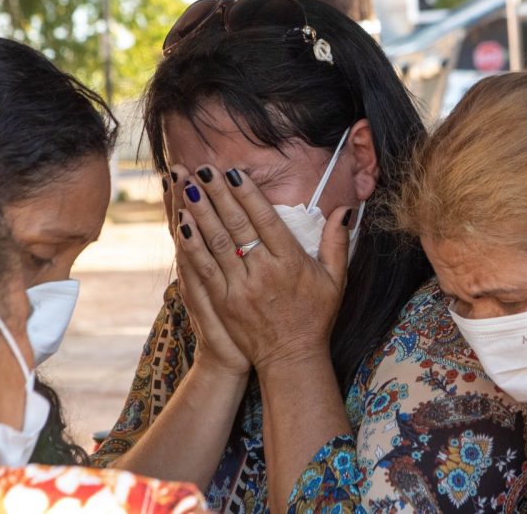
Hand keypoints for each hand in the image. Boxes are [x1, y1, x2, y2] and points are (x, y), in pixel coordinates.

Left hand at [175, 164, 351, 371]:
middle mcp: (264, 273)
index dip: (247, 194)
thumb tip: (344, 209)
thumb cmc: (315, 316)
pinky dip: (191, 245)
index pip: (265, 220)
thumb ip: (337, 242)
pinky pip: (203, 269)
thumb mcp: (336, 279)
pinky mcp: (222, 303)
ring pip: (215, 243)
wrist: (291, 358)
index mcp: (291, 263)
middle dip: (217, 193)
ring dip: (199, 212)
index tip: (233, 172)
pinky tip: (182, 224)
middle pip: (236, 225)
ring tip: (186, 185)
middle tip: (202, 168)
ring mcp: (240, 289)